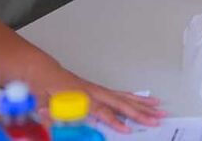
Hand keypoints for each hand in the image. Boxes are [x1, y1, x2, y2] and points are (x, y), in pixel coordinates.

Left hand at [32, 66, 163, 132]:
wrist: (42, 71)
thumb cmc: (42, 87)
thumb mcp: (41, 103)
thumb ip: (49, 116)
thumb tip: (54, 129)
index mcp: (82, 96)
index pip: (103, 111)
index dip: (115, 121)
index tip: (128, 130)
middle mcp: (94, 92)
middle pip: (121, 103)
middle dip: (140, 112)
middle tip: (157, 119)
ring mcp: (99, 89)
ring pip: (125, 97)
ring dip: (143, 105)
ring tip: (160, 109)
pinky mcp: (100, 90)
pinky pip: (121, 94)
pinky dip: (136, 98)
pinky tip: (146, 100)